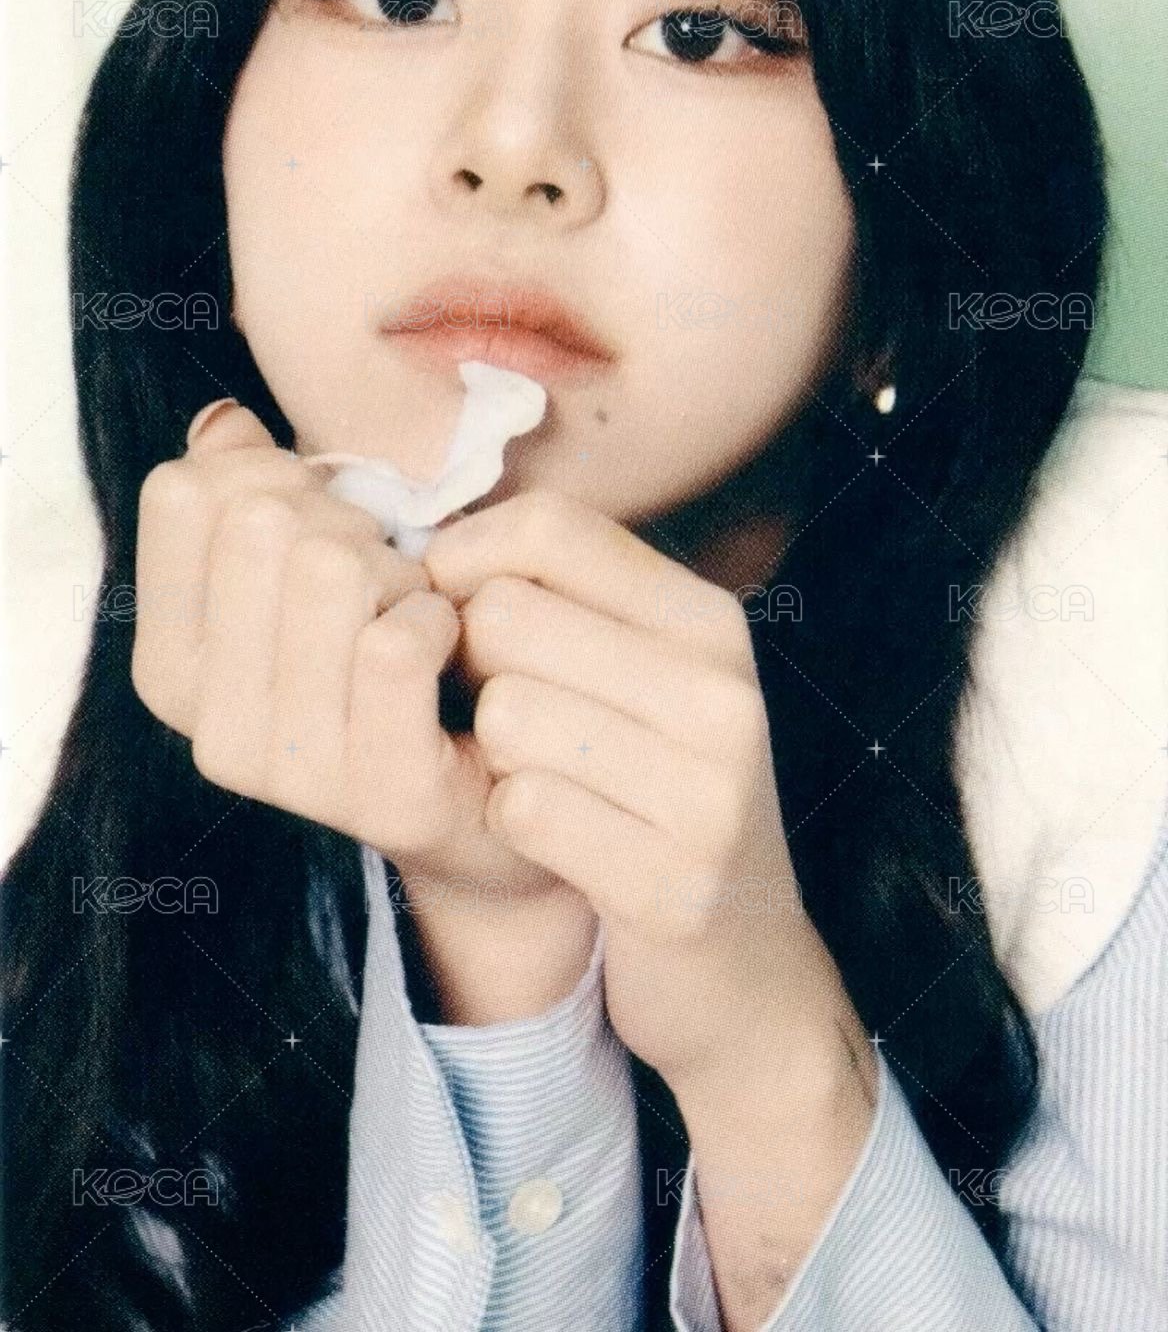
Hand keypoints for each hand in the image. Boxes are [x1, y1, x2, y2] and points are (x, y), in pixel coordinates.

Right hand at [131, 401, 579, 913]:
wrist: (482, 803)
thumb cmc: (390, 661)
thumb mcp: (307, 565)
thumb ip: (251, 490)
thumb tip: (222, 424)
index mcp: (168, 664)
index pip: (185, 492)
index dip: (272, 474)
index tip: (320, 519)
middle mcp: (207, 727)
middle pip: (265, 522)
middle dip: (345, 525)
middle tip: (383, 579)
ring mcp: (288, 772)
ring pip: (331, 573)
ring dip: (399, 574)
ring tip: (415, 614)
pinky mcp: (379, 794)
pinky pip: (396, 643)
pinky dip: (440, 619)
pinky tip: (446, 647)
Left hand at [423, 488, 860, 1095]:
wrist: (742, 967)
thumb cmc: (658, 796)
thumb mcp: (644, 677)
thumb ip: (564, 599)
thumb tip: (439, 539)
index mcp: (710, 623)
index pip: (552, 529)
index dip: (467, 559)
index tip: (450, 609)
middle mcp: (723, 693)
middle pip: (506, 614)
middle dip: (473, 668)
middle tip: (504, 717)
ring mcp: (708, 792)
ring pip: (504, 712)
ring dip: (494, 755)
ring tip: (543, 781)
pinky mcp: (673, 884)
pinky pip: (522, 807)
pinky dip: (511, 823)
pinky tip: (554, 839)